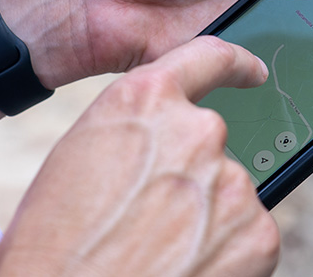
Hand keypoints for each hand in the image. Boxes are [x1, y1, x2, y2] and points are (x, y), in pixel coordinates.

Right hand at [0, 36, 279, 276]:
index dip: (235, 64)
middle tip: (149, 217)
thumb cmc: (54, 244)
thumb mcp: (79, 158)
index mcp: (143, 101)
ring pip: (227, 193)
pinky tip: (185, 270)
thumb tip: (166, 143)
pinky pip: (248, 234)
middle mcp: (196, 129)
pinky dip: (225, 254)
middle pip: (209, 143)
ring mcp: (232, 181)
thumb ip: (135, 132)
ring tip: (157, 252)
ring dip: (204, 217)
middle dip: (189, 175)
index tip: (254, 71)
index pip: (207, 57)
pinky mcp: (258, 232)